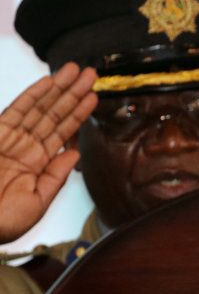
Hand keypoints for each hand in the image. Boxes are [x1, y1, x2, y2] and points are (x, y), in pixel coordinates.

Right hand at [0, 62, 97, 243]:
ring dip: (59, 88)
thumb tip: (75, 153)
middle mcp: (26, 146)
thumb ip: (56, 176)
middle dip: (74, 93)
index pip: (63, 133)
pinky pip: (17, 110)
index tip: (94, 97)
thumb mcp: (36, 202)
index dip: (79, 114)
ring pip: (40, 107)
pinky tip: (50, 82)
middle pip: (55, 114)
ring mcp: (11, 138)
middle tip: (92, 74)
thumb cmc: (1, 222)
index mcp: (38, 164)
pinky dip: (33, 95)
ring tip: (78, 71)